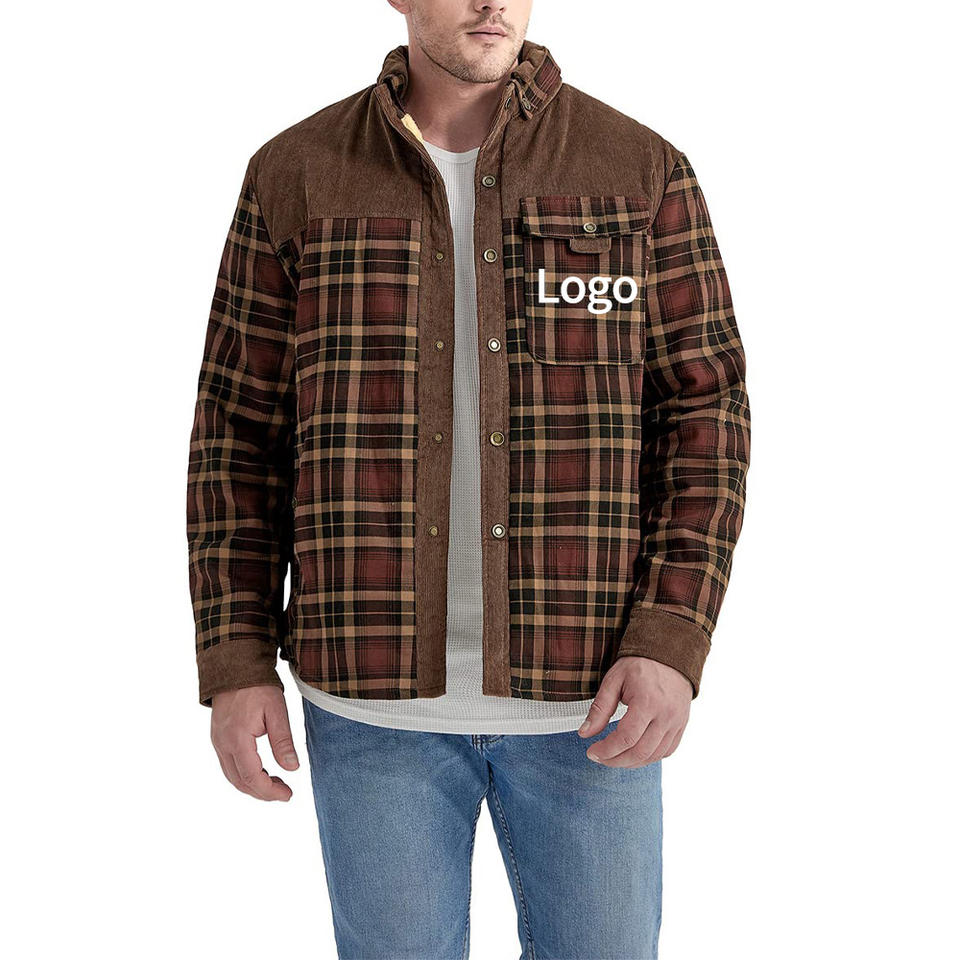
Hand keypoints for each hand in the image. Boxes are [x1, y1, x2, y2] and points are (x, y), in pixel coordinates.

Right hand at [210, 685, 299, 800]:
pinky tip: (261, 772)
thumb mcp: (276, 711)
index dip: (270, 791)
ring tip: (276, 785)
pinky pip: (228, 765)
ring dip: (252, 786)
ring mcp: (217, 741)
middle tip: (284, 793)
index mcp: (237, 738)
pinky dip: (244, 775)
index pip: (252, 777)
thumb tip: (292, 769)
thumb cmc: (258, 686)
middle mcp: (222, 744)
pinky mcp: (218, 737)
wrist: (235, 667)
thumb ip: (283, 741)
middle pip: (240, 781)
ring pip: (232, 776)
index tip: (288, 795)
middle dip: (262, 792)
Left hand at [577, 657, 691, 766]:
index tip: (592, 752)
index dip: (606, 750)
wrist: (669, 654)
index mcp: (647, 702)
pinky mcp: (681, 725)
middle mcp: (665, 716)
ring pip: (654, 755)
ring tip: (614, 757)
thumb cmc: (639, 665)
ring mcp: (676, 722)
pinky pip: (667, 751)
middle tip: (600, 757)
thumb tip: (584, 733)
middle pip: (640, 752)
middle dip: (616, 760)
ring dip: (631, 762)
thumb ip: (599, 708)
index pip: (625, 738)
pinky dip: (649, 757)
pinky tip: (634, 753)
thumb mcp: (614, 680)